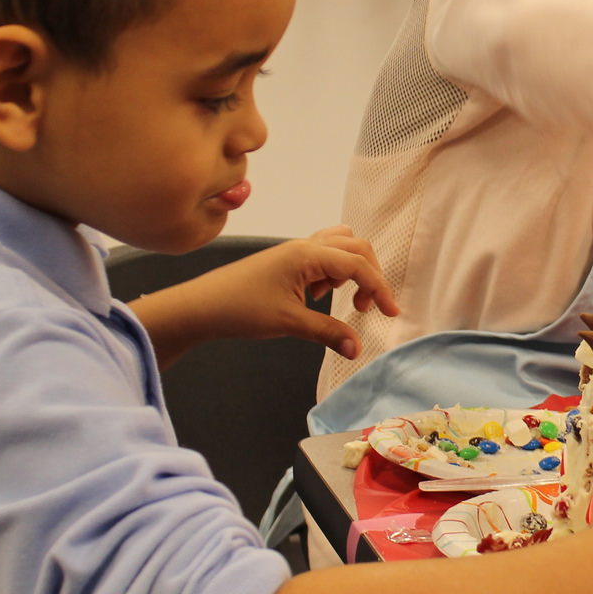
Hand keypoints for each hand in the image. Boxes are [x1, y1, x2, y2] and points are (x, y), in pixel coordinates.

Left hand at [130, 226, 399, 366]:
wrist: (201, 306)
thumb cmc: (240, 309)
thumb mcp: (289, 323)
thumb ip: (328, 332)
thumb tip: (358, 348)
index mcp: (308, 255)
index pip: (359, 265)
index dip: (380, 288)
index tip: (390, 314)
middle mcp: (305, 245)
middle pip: (356, 248)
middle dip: (369, 276)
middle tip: (363, 309)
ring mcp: (295, 250)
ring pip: (340, 246)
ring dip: (351, 269)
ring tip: (338, 299)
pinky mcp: (287, 259)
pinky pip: (323, 254)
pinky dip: (332, 271)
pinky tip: (317, 296)